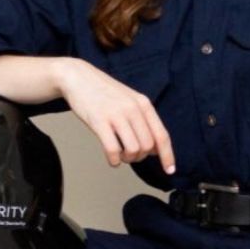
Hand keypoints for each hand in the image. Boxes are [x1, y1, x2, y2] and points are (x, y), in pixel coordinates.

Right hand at [54, 58, 175, 172]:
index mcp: (144, 104)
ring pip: (133, 149)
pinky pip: (113, 150)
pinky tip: (112, 158)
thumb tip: (155, 149)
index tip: (170, 170)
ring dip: (127, 159)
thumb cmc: (105, 92)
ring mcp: (116, 114)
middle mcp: (133, 109)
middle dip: (140, 157)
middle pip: (147, 146)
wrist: (79, 77)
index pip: (162, 135)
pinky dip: (114, 160)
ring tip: (120, 155)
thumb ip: (144, 121)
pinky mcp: (99, 121)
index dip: (167, 156)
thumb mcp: (130, 100)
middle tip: (130, 155)